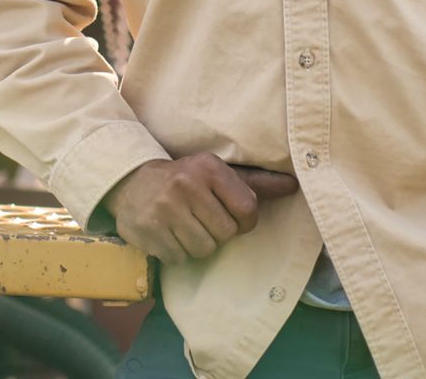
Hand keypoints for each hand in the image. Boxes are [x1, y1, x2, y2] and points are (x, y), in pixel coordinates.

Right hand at [101, 154, 298, 263]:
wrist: (132, 181)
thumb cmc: (186, 179)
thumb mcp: (218, 173)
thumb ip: (256, 182)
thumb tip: (294, 185)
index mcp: (208, 168)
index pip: (248, 210)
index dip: (244, 221)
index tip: (230, 215)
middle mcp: (186, 184)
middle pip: (226, 234)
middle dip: (217, 232)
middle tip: (201, 218)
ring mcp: (164, 208)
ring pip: (204, 249)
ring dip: (197, 244)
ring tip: (184, 225)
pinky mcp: (148, 230)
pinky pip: (179, 258)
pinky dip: (177, 251)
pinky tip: (168, 232)